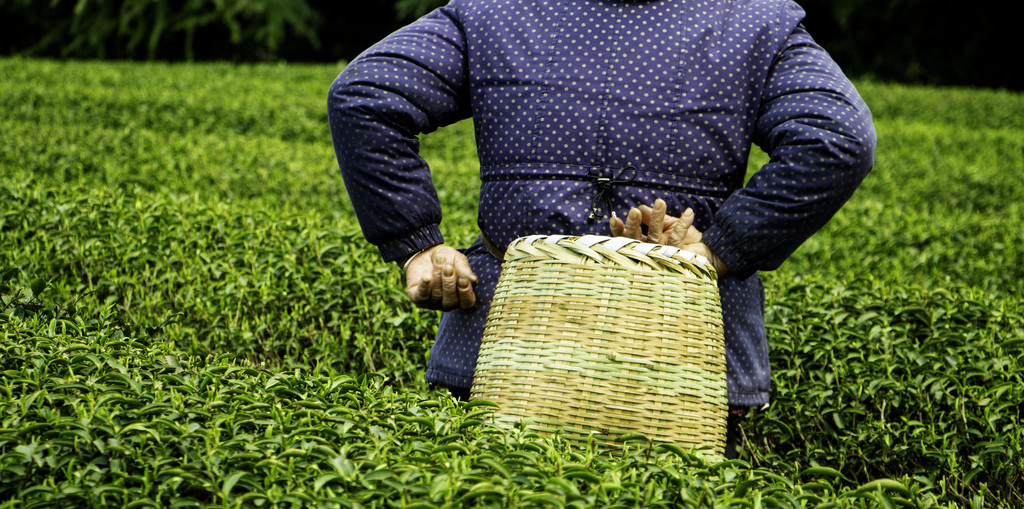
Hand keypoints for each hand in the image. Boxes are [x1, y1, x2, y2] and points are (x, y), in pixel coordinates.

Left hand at [403, 245, 477, 310]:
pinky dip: (425, 286)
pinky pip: (422, 296)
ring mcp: (432, 303)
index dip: (466, 293)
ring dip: (437, 277)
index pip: (467, 303)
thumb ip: (465, 270)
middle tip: (447, 268)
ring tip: (437, 263)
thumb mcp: (458, 260)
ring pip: (437, 296)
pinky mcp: (418, 299)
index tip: (462, 280)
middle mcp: (447, 303)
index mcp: (461, 296)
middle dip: (449, 284)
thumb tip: (474, 281)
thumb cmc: (446, 258)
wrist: (425, 252)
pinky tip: (426, 276)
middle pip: (451, 302)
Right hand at [610, 198, 730, 277]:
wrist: (708, 251)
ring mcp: (663, 254)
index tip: (615, 218)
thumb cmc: (688, 239)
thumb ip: (655, 217)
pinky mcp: (677, 255)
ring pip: (655, 236)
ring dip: (656, 218)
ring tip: (660, 202)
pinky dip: (683, 224)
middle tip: (634, 211)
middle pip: (636, 239)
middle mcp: (651, 250)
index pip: (629, 236)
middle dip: (634, 225)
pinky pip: (678, 238)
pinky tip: (689, 212)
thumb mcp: (670, 224)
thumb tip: (641, 207)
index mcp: (647, 243)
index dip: (620, 229)